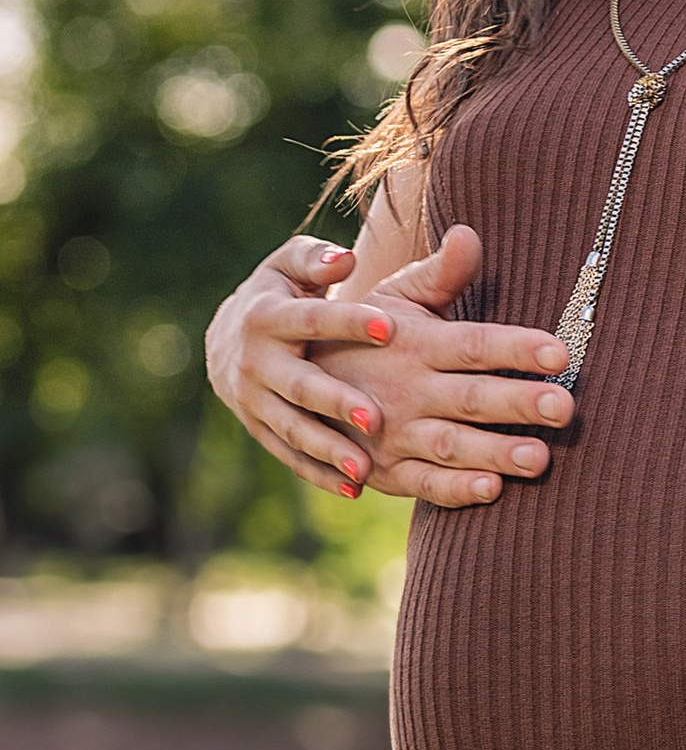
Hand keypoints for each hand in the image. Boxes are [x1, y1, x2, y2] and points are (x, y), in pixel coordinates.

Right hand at [206, 236, 396, 501]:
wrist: (229, 337)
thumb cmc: (282, 290)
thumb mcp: (291, 264)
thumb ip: (317, 259)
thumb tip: (343, 259)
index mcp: (268, 317)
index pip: (311, 320)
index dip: (349, 322)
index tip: (390, 326)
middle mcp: (255, 362)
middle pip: (299, 385)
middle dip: (336, 402)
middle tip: (377, 418)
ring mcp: (254, 402)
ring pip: (293, 429)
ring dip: (328, 450)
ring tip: (366, 469)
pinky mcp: (260, 430)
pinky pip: (290, 456)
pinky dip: (319, 474)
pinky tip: (355, 490)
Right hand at [315, 228, 574, 505]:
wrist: (291, 379)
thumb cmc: (364, 332)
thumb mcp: (393, 296)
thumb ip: (439, 273)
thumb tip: (468, 233)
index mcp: (416, 342)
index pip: (475, 344)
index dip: (516, 348)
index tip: (560, 352)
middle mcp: (407, 389)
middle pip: (471, 397)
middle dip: (518, 402)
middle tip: (566, 407)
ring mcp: (394, 434)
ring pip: (451, 445)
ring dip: (495, 453)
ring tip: (541, 459)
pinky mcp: (385, 471)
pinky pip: (422, 484)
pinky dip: (454, 490)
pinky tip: (492, 491)